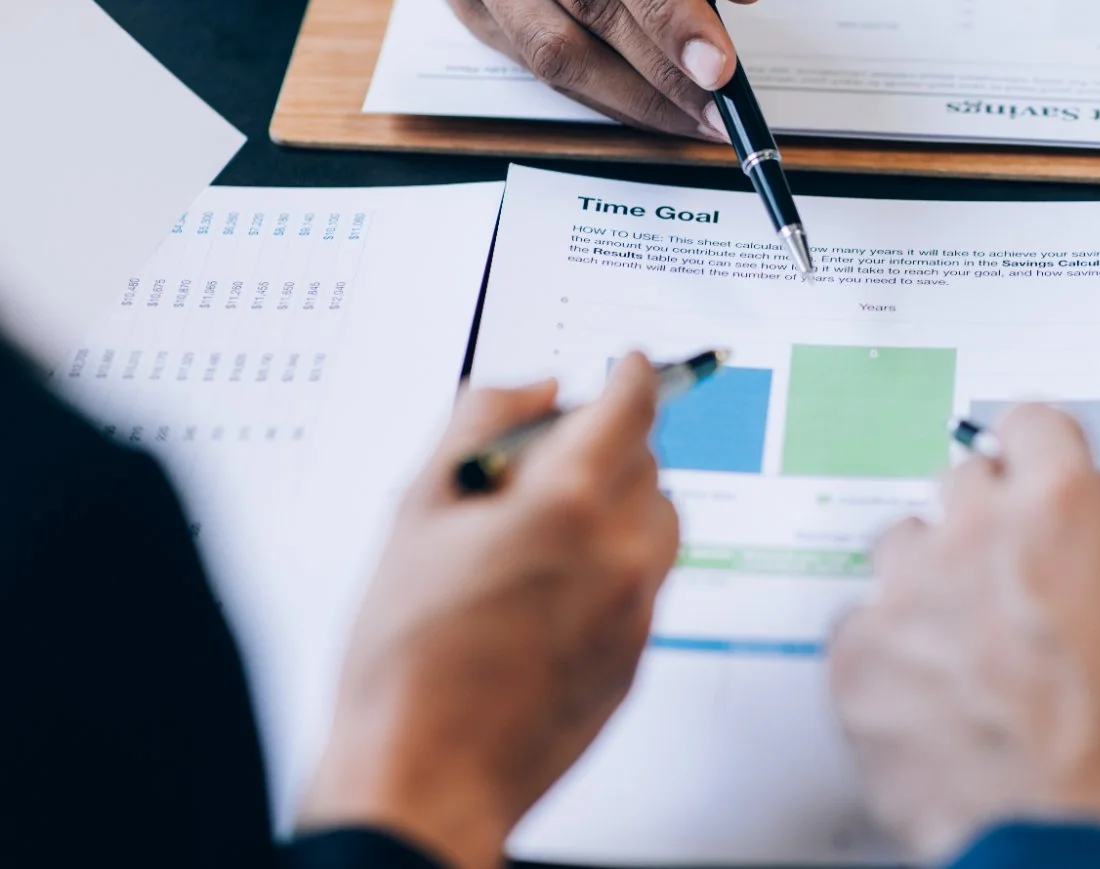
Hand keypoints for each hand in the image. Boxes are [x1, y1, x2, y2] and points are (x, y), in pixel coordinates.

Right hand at [296, 353, 678, 868]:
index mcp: (569, 504)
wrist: (427, 772)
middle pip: (649, 463)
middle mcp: (621, 553)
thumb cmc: (406, 652)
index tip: (627, 362)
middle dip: (608, 447)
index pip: (632, 408)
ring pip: (657, 523)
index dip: (632, 373)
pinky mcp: (638, 658)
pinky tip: (547, 593)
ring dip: (620, 507)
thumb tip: (539, 387)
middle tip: (544, 465)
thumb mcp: (417, 509)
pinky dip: (614, 566)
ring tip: (544, 534)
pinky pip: (646, 583)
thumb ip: (481, 422)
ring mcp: (638, 610)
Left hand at [828, 405, 1099, 860]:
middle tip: (1013, 579)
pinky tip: (932, 687)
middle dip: (990, 519)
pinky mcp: (856, 654)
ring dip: (933, 576)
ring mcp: (906, 591)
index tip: (1040, 474)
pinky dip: (892, 646)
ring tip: (968, 641)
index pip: (1032, 423)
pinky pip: (864, 618)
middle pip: (965, 479)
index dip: (1043, 455)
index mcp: (1058, 512)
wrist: (1064, 842)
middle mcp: (973, 532)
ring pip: (905, 542)